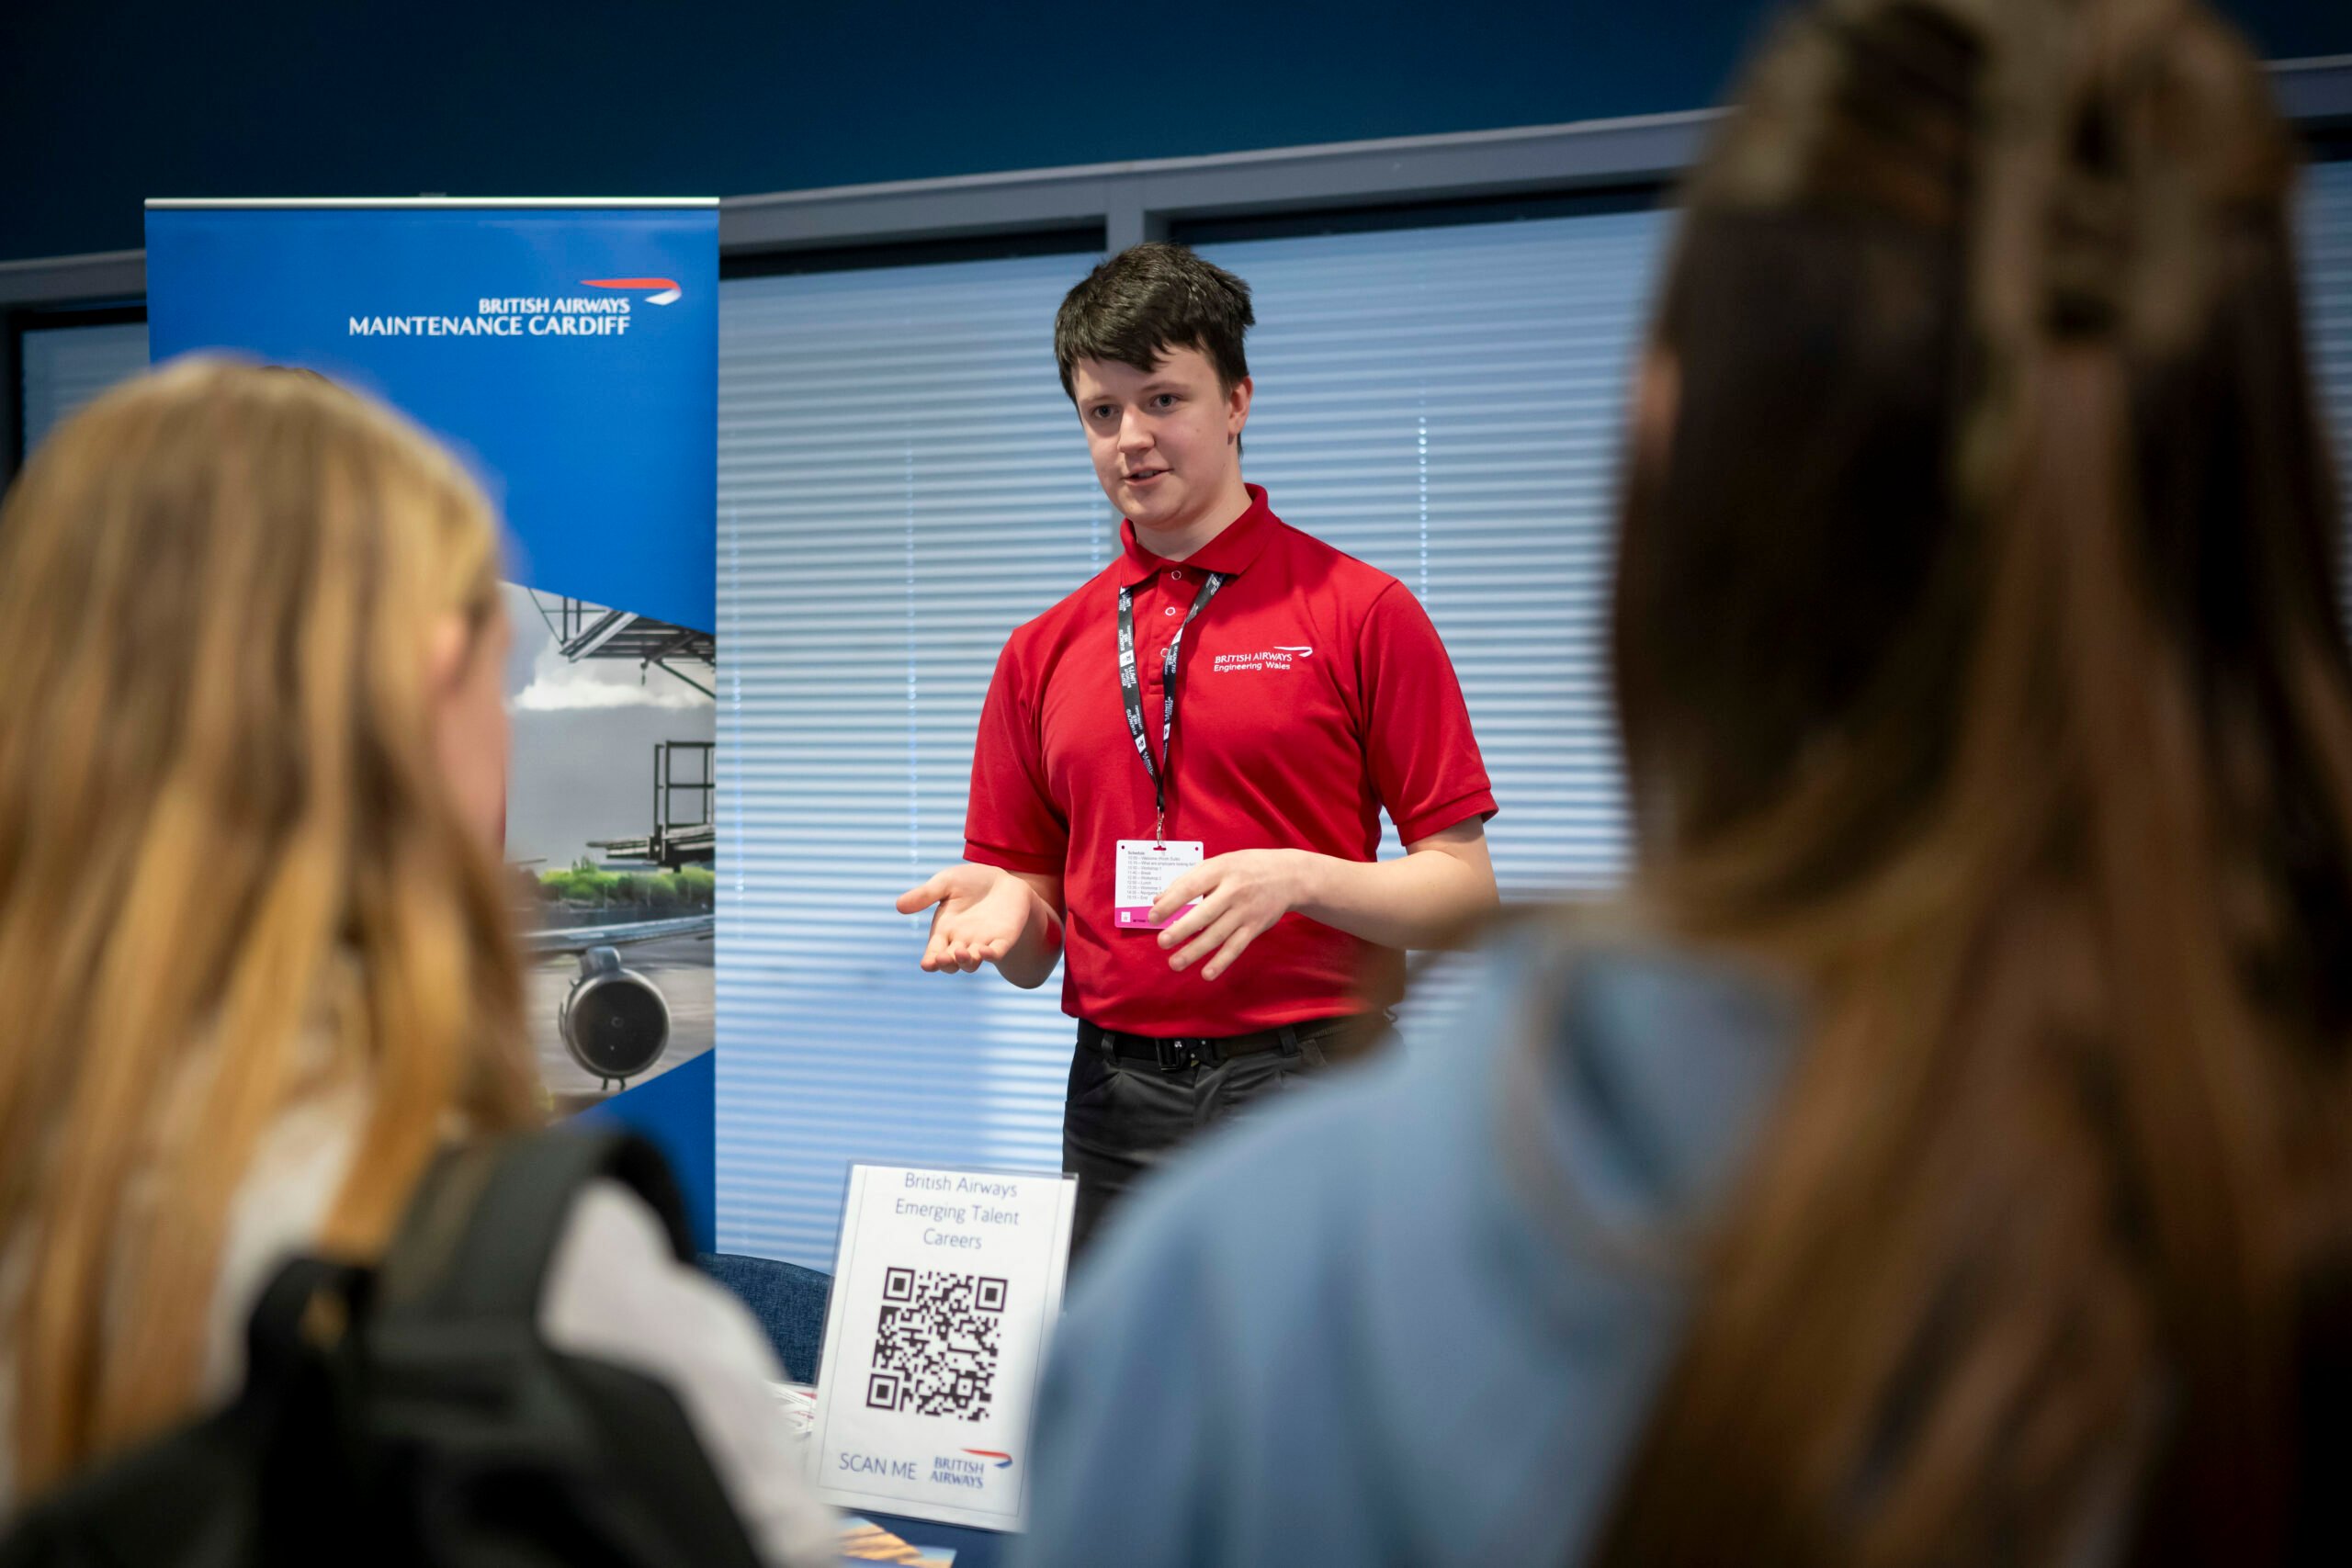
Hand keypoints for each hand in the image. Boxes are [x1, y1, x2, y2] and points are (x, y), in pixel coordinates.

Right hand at [897, 863, 1035, 973]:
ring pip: (971, 963)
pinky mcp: (1003, 939)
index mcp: (944, 931)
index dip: (930, 961)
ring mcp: (983, 942)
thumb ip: (925, 895)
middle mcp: (961, 941)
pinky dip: (991, 955)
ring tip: (961, 952)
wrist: (1004, 876)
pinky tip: (985, 952)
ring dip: (965, 961)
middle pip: (951, 963)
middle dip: (946, 963)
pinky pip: (996, 953)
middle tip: (943, 958)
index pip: (934, 953)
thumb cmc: (971, 881)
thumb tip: (898, 906)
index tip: (927, 964)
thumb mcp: (945, 883)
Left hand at [1150, 849, 1311, 980]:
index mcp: (1220, 870)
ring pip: (1218, 935)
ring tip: (1175, 963)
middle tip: (1161, 942)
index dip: (1170, 903)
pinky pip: (1236, 947)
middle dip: (1181, 930)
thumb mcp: (1217, 864)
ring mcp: (1246, 911)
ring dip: (1195, 951)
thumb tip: (1157, 900)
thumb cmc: (1245, 868)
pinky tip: (1206, 974)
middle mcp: (1234, 891)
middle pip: (1204, 914)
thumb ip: (1186, 880)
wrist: (1288, 876)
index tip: (1152, 917)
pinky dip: (1221, 962)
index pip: (1190, 887)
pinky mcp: (1255, 927)